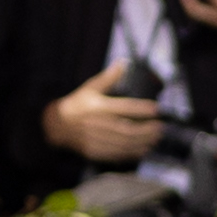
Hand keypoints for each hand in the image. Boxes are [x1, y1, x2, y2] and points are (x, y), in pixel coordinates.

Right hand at [47, 66, 165, 162]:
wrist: (56, 126)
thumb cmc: (77, 105)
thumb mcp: (90, 88)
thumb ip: (109, 78)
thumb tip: (124, 62)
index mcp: (97, 107)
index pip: (123, 108)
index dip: (141, 109)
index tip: (156, 109)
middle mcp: (97, 124)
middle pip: (127, 129)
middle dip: (146, 130)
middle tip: (160, 128)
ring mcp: (95, 140)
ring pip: (124, 144)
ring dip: (142, 142)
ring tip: (155, 139)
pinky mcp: (94, 152)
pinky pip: (116, 154)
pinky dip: (132, 153)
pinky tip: (143, 149)